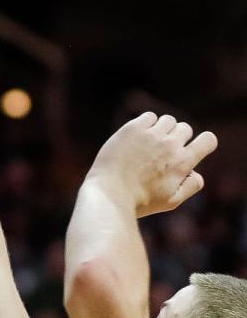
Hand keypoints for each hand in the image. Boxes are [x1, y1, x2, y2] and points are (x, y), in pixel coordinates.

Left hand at [88, 112, 217, 216]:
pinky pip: (149, 116)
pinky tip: (137, 139)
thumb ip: (191, 186)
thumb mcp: (171, 201)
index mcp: (183, 162)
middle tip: (161, 154)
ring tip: (148, 146)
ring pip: (168, 120)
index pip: (209, 140)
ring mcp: (151, 134)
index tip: (192, 148)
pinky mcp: (133, 128)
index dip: (204, 142)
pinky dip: (147, 124)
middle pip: (185, 128)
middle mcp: (170, 145)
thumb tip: (196, 171)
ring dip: (162, 130)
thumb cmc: (140, 201)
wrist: (109, 193)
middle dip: (177, 138)